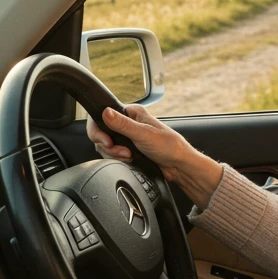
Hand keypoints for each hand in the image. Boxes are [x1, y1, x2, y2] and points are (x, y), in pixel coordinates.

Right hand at [86, 105, 221, 208]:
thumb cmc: (169, 146)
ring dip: (115, 154)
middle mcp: (128, 123)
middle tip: (123, 152)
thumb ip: (123, 124)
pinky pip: (113, 154)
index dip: (99, 130)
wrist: (178, 166)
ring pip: (106, 146)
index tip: (106, 141)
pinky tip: (130, 160)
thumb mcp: (144, 134)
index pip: (103, 115)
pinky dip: (119, 159)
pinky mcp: (127, 150)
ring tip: (130, 156)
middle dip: (109, 146)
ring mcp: (127, 137)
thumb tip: (106, 112)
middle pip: (102, 133)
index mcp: (132, 113)